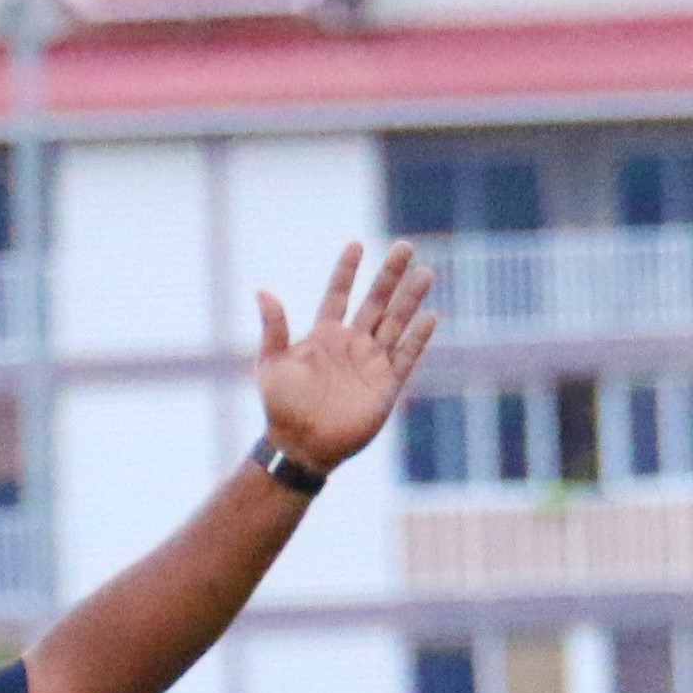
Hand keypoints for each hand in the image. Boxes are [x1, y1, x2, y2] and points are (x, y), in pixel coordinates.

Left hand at [255, 240, 438, 474]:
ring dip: (410, 299)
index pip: (338, 294)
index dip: (347, 270)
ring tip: (425, 272)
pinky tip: (430, 316)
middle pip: (376, 301)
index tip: (356, 245)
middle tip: (405, 246)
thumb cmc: (281, 408)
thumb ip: (273, 327)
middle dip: (390, 274)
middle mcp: (351, 344)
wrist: (301, 446)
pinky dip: (418, 338)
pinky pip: (406, 356)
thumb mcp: (271, 364)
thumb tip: (262, 291)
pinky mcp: (386, 385)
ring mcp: (371, 363)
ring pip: (396, 322)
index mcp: (324, 335)